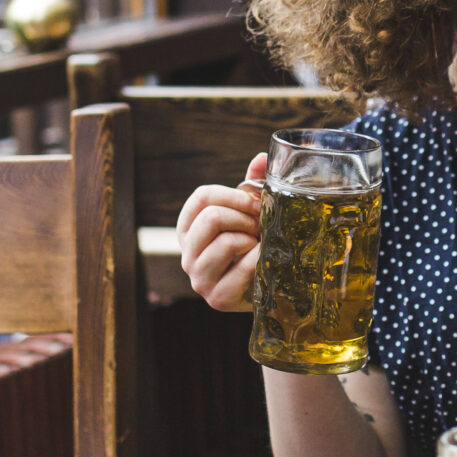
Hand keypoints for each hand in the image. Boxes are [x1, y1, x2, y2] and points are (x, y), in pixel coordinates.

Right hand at [177, 154, 266, 311]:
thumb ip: (252, 187)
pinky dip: (259, 258)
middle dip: (245, 217)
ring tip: (260, 244)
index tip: (256, 203)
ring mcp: (199, 278)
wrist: (269, 290)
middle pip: (212, 217)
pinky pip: (243, 267)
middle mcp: (186, 255)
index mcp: (188, 230)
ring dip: (252, 238)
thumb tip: (261, 158)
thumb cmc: (254, 247)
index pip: (201, 197)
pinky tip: (265, 259)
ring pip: (225, 242)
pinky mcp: (218, 298)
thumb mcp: (249, 215)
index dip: (234, 195)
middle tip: (261, 225)